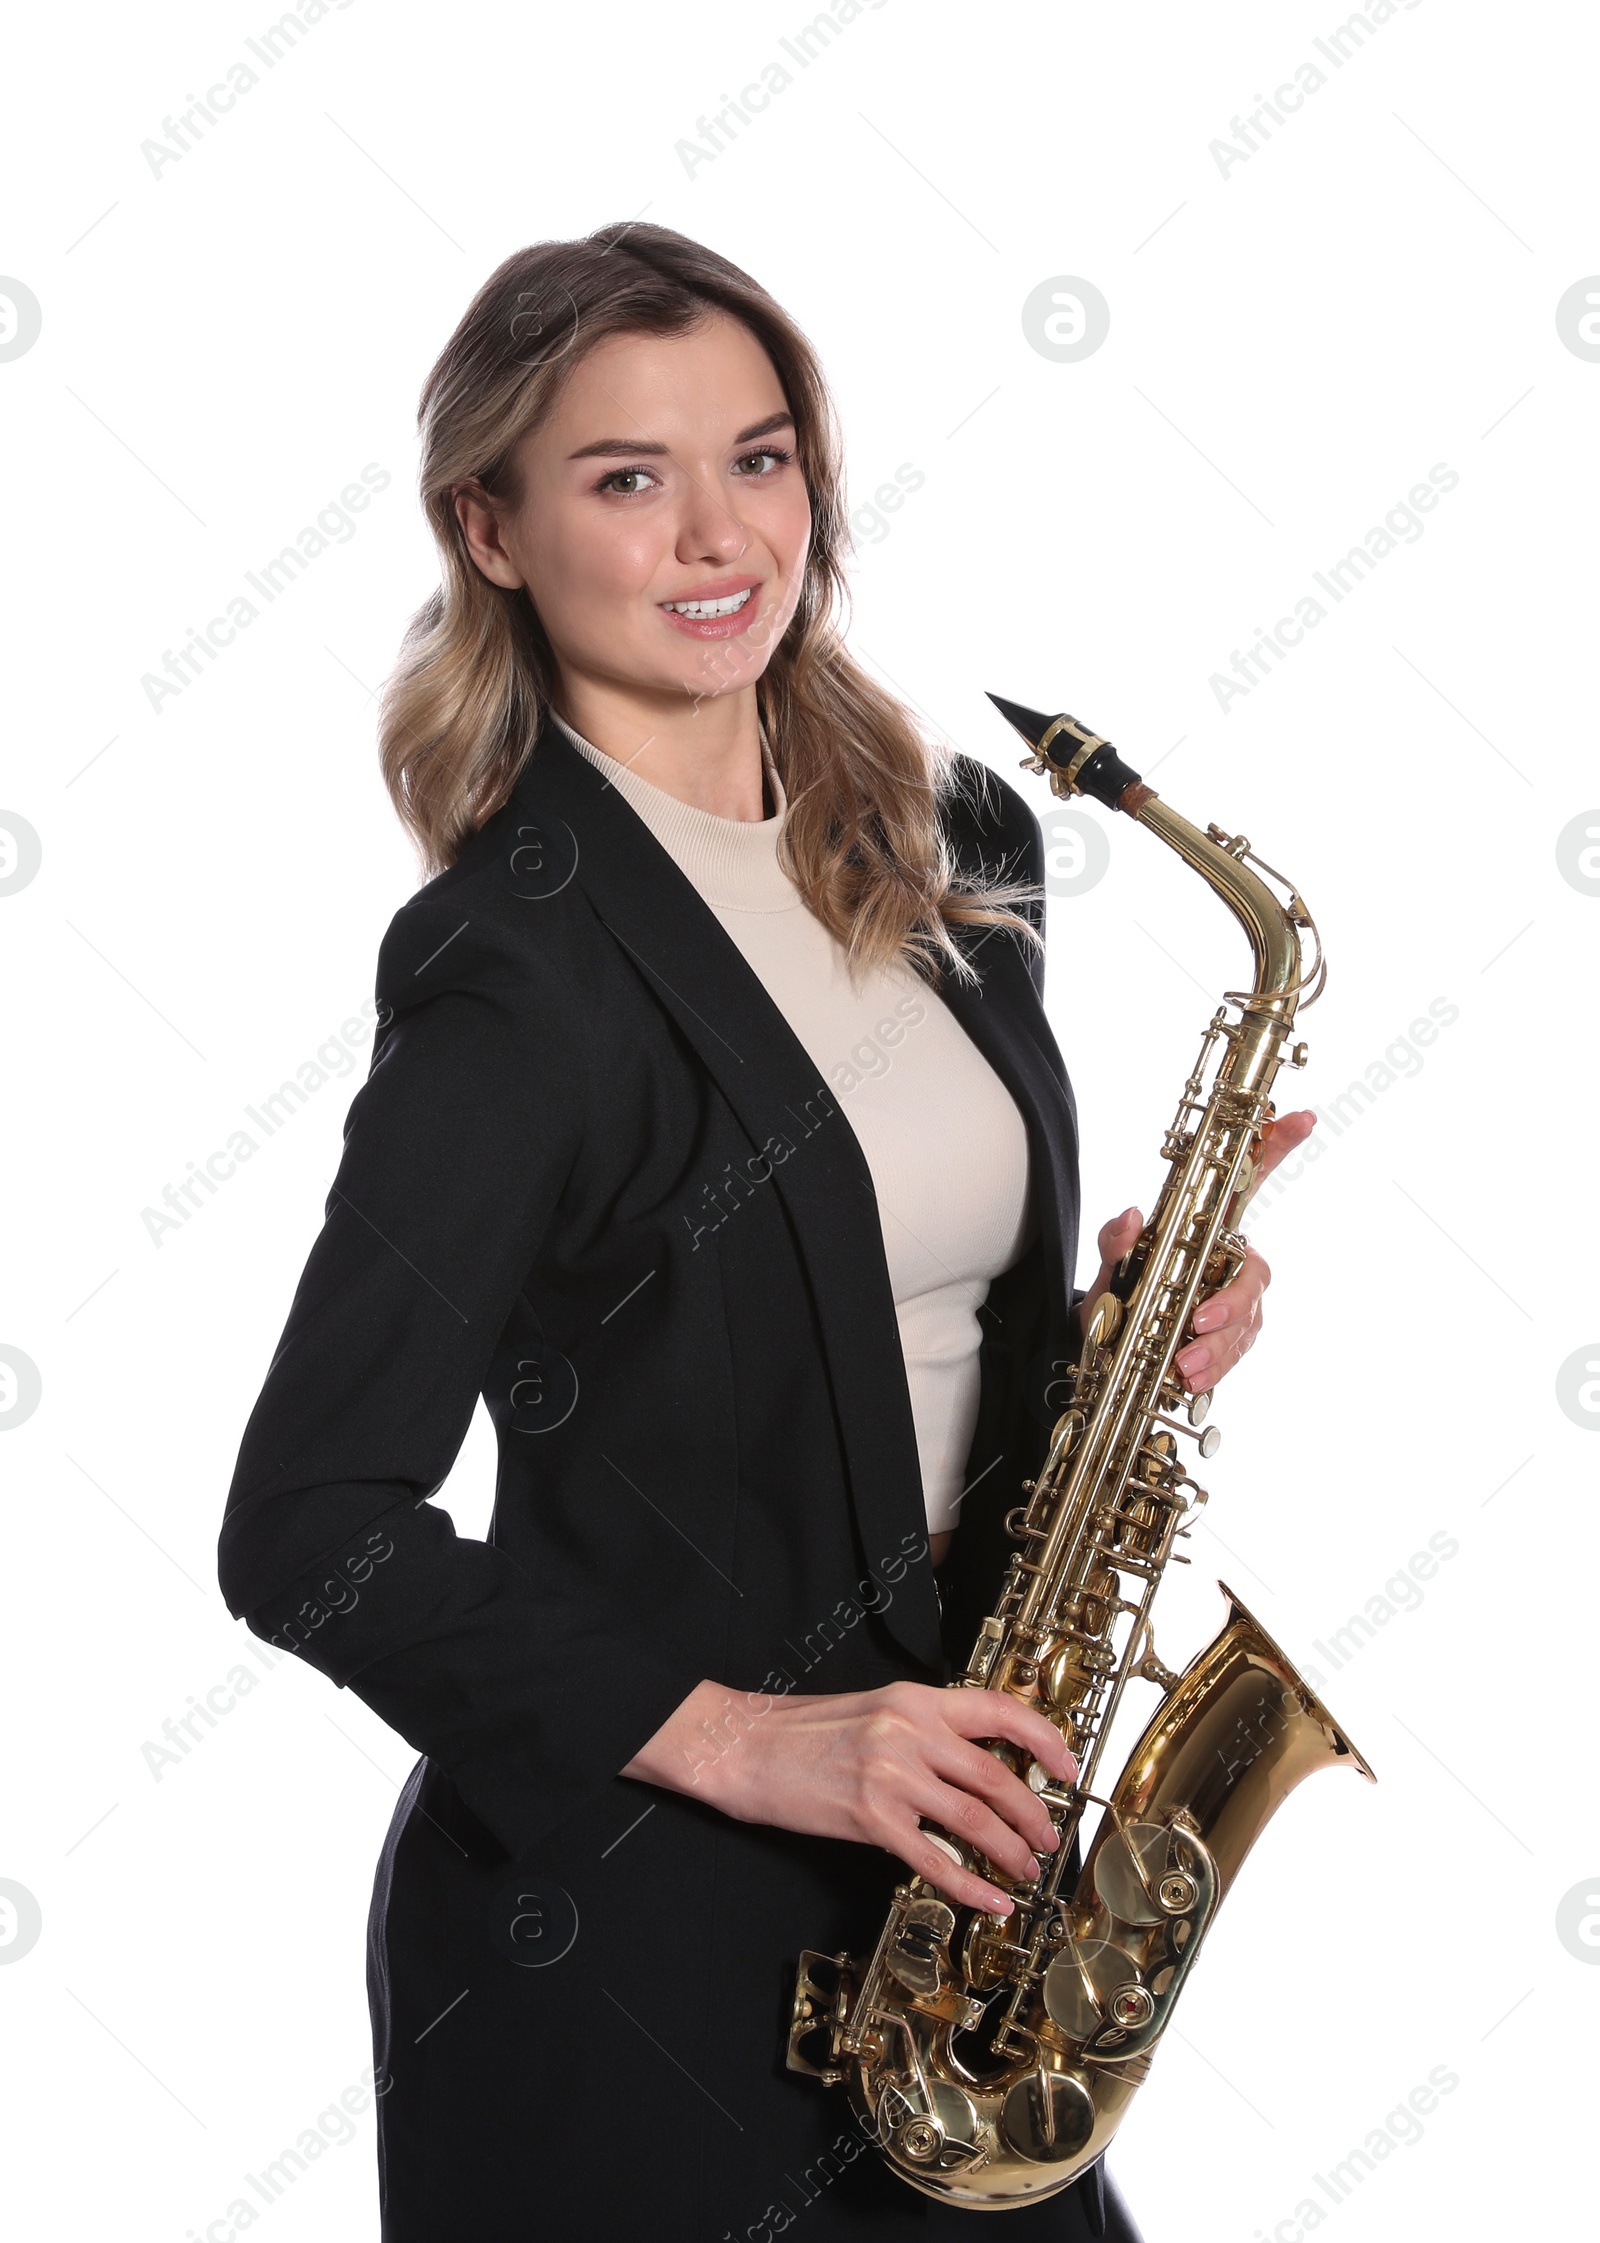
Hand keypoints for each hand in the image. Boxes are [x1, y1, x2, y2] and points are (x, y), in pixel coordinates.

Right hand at [622, 1677, 1078, 1916]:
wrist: (745, 1747)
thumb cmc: (804, 1732)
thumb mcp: (875, 1711)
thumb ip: (926, 1730)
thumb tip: (980, 1762)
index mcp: (916, 1699)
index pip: (1001, 1710)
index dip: (1045, 1739)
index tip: (1067, 1767)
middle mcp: (910, 1730)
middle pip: (997, 1774)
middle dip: (1034, 1812)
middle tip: (1048, 1837)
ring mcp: (891, 1773)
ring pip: (975, 1818)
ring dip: (1010, 1850)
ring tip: (1026, 1869)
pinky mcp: (871, 1817)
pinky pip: (934, 1858)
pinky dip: (970, 1884)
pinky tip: (988, 1899)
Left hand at [1076, 1109, 1315, 1393]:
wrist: (1106, 1347)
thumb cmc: (1119, 1294)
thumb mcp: (1109, 1269)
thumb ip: (1115, 1242)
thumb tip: (1131, 1215)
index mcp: (1206, 1231)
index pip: (1248, 1183)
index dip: (1277, 1147)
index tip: (1302, 1117)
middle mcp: (1229, 1263)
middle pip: (1257, 1274)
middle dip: (1234, 1299)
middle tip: (1200, 1319)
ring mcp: (1233, 1303)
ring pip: (1247, 1320)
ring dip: (1217, 1345)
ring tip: (1183, 1363)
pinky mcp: (1230, 1340)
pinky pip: (1234, 1353)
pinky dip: (1213, 1367)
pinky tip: (1189, 1378)